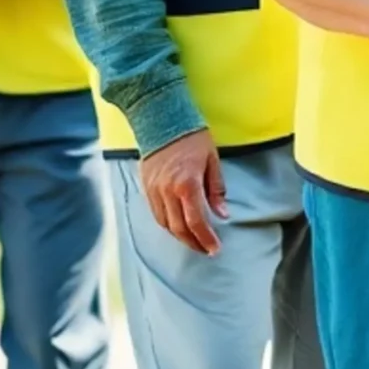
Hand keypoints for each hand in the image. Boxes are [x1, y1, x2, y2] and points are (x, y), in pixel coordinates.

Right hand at [139, 129, 225, 256]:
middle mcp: (167, 191)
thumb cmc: (192, 137)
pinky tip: (178, 227)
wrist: (162, 118)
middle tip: (206, 250)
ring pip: (165, 224)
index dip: (206, 238)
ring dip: (180, 237)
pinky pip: (156, 214)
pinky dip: (168, 225)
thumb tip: (222, 214)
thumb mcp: (212, 160)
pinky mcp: (146, 187)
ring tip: (194, 241)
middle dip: (194, 242)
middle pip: (179, 228)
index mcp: (187, 184)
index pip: (196, 221)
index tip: (215, 248)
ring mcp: (154, 190)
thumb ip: (216, 189)